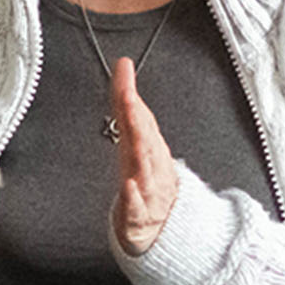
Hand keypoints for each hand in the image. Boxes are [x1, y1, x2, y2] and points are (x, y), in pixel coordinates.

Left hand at [110, 60, 176, 254]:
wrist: (161, 220)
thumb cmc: (146, 173)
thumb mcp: (136, 134)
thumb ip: (126, 99)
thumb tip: (123, 63)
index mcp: (147, 143)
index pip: (139, 117)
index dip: (132, 99)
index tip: (126, 82)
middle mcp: (149, 162)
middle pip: (145, 139)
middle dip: (139, 120)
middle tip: (131, 100)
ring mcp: (147, 187)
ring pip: (145, 169)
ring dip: (141, 153)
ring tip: (135, 138)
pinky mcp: (139, 213)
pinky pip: (137, 206)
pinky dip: (134, 197)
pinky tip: (129, 186)